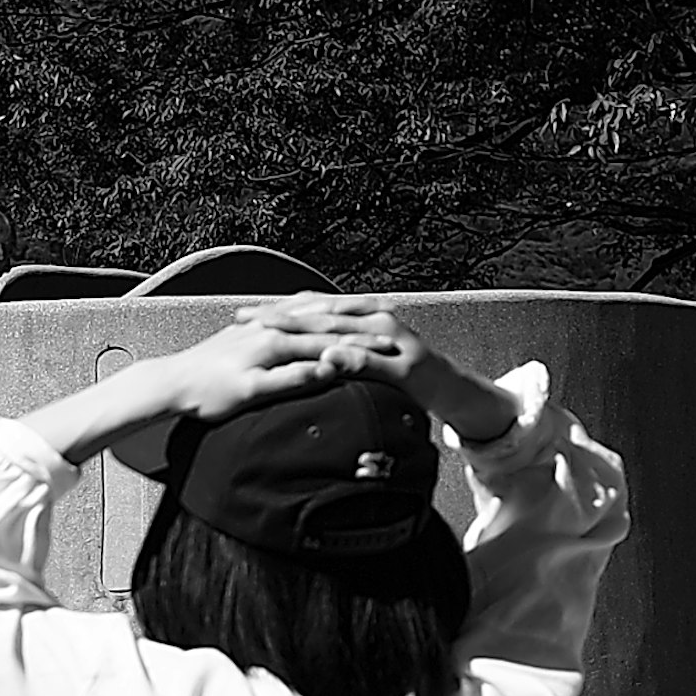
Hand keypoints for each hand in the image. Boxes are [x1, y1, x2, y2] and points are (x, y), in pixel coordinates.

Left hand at [213, 302, 518, 439]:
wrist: (450, 388)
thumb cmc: (401, 376)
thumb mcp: (365, 358)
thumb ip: (337, 348)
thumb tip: (302, 346)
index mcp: (363, 315)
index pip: (314, 307)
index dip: (279, 308)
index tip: (245, 313)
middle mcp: (375, 319)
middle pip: (321, 313)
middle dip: (281, 315)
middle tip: (245, 318)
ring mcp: (391, 339)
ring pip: (342, 330)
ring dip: (307, 329)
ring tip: (271, 330)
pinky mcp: (404, 366)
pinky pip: (372, 360)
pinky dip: (350, 357)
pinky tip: (326, 357)